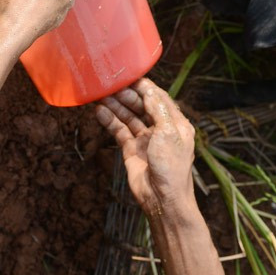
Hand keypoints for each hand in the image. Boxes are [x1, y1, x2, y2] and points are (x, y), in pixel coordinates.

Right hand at [95, 78, 195, 222]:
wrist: (163, 199)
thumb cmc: (172, 167)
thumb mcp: (169, 133)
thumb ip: (157, 109)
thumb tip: (148, 89)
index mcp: (175, 122)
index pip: (158, 98)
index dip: (144, 86)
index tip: (128, 75)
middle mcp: (160, 129)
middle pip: (141, 105)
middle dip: (126, 95)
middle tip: (109, 85)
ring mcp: (145, 139)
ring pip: (128, 117)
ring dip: (116, 106)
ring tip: (100, 95)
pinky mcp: (131, 150)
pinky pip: (119, 131)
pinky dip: (110, 122)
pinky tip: (99, 112)